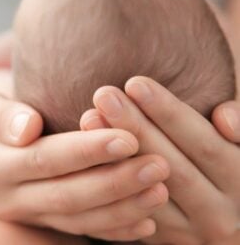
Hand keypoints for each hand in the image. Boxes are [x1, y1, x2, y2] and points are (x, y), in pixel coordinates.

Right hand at [0, 34, 170, 241]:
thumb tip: (28, 127)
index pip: (44, 160)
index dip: (86, 151)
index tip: (126, 137)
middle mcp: (7, 198)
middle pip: (68, 195)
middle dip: (116, 181)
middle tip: (159, 163)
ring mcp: (25, 214)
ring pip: (78, 219)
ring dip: (122, 207)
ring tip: (161, 189)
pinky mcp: (40, 219)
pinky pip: (78, 230)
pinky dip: (113, 229)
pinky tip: (145, 221)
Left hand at [81, 77, 239, 243]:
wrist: (231, 217)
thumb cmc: (232, 165)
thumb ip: (239, 126)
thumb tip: (223, 117)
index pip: (205, 145)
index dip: (169, 113)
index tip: (135, 83)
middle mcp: (222, 214)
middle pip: (171, 167)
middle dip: (134, 128)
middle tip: (103, 95)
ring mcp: (192, 233)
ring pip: (147, 193)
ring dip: (115, 156)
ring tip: (89, 118)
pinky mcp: (167, 241)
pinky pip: (132, 216)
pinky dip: (110, 185)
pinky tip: (88, 156)